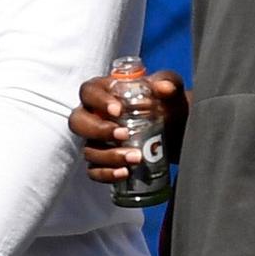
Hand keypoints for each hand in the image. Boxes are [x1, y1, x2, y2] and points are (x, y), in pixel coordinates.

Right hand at [72, 66, 185, 185]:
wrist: (176, 129)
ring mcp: (95, 140)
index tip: (118, 110)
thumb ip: (169, 82)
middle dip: (98, 130)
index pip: (88, 91)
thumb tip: (165, 88)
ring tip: (136, 157)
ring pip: (88, 149)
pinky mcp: (102, 161)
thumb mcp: (170, 89)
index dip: (98, 101)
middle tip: (124, 134)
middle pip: (78, 121)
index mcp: (103, 92)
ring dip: (109, 155)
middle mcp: (93, 115)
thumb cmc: (165, 102)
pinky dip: (106, 174)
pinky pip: (94, 170)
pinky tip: (125, 173)